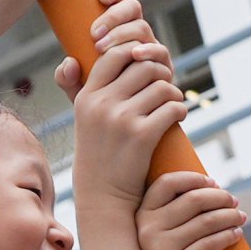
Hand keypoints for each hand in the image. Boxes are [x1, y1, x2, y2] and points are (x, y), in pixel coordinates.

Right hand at [71, 0, 188, 206]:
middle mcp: (102, 104)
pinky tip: (176, 118)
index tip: (145, 66)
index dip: (136, 54)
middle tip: (164, 88)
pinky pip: (172, 107)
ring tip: (171, 104)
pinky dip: (180, 111)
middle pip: (144, 66)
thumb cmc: (96, 153)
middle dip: (160, 74)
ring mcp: (122, 120)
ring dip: (173, 93)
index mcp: (87, 97)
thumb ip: (75, 87)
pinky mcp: (142, 136)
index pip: (115, 54)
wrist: (103, 195)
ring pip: (162, 86)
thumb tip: (71, 60)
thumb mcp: (81, 118)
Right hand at [137, 175, 250, 249]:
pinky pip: (210, 244)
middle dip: (220, 197)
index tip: (214, 183)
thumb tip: (210, 185)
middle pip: (193, 200)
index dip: (193, 179)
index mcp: (143, 214)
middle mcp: (148, 229)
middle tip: (234, 201)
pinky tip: (237, 234)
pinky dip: (228, 236)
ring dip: (230, 216)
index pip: (167, 183)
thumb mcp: (161, 232)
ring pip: (206, 221)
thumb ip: (174, 210)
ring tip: (240, 217)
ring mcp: (160, 248)